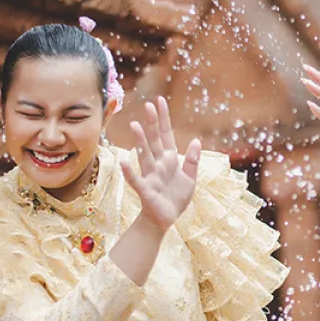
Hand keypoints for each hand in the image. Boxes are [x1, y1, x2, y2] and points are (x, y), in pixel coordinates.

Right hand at [120, 96, 200, 231]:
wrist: (166, 219)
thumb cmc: (175, 198)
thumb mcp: (190, 178)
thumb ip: (192, 160)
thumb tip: (196, 141)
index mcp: (169, 160)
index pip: (166, 135)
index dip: (164, 118)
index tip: (160, 100)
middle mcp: (158, 164)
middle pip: (155, 140)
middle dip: (153, 123)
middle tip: (148, 105)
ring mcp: (151, 176)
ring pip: (145, 156)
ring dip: (140, 141)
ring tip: (135, 125)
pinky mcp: (146, 190)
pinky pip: (136, 180)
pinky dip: (129, 172)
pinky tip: (123, 162)